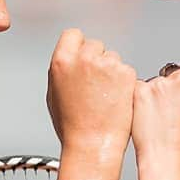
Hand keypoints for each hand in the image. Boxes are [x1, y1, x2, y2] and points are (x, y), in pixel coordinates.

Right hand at [46, 29, 136, 151]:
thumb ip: (62, 71)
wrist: (92, 144)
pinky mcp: (126, 73)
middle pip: (95, 45)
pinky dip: (124, 82)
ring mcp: (107, 64)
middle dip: (97, 59)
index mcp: (62, 61)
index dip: (78, 46)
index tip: (82, 57)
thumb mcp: (54, 94)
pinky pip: (125, 70)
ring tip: (105, 96)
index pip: (72, 35)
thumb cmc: (72, 126)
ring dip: (112, 71)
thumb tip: (68, 61)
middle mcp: (84, 58)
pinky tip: (116, 99)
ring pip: (112, 57)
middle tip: (96, 84)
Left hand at [132, 59, 179, 162]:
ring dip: (150, 94)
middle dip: (166, 86)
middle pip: (170, 73)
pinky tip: (142, 116)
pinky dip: (136, 100)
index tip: (177, 91)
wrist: (168, 158)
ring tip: (154, 119)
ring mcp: (159, 82)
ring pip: (152, 82)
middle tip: (163, 110)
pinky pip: (135, 88)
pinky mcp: (139, 89)